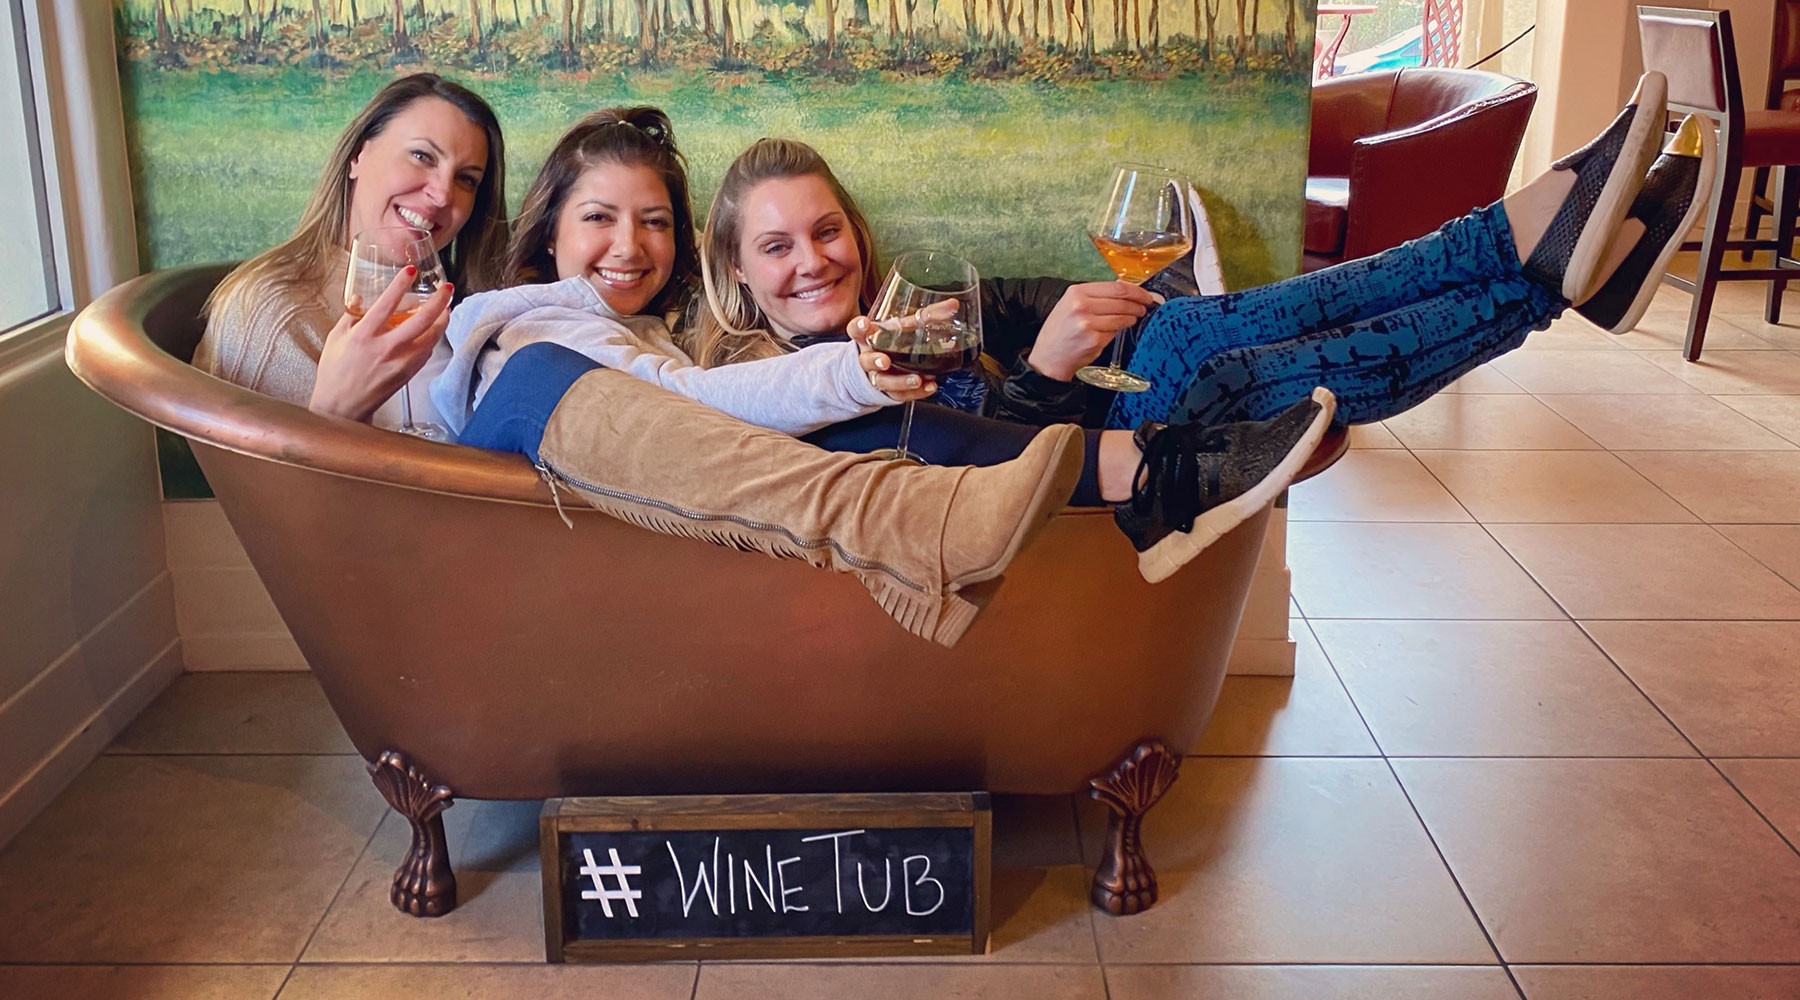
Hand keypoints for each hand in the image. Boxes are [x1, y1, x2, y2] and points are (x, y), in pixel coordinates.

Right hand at [310, 265, 452, 422]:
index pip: (386, 304)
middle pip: (421, 320)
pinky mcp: (408, 374)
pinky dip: (433, 338)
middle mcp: (385, 348)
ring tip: (446, 307)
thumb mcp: (335, 338)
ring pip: (431, 337)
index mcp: (363, 335)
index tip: (411, 270)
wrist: (342, 407)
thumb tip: (359, 297)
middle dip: (438, 301)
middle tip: (447, 288)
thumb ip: (350, 316)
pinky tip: (434, 330)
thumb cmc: (335, 372)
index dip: (400, 284)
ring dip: (442, 320)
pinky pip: (426, 352)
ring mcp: (399, 362)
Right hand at [850, 316, 937, 401]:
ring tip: (916, 379)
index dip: (859, 327)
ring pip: (883, 381)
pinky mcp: (889, 392)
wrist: (880, 367)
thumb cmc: (892, 341)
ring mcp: (877, 376)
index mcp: (868, 337)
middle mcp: (869, 357)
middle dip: (875, 361)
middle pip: (867, 360)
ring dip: (899, 381)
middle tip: (885, 361)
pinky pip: (899, 395)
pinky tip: (929, 387)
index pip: (856, 330)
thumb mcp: (904, 325)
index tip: (864, 323)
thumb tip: (953, 305)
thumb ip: (928, 315)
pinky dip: (916, 392)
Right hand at [1025, 281, 1162, 381]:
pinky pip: (1115, 332)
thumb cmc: (1060, 332)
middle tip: (1144, 307)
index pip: (1116, 287)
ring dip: (1132, 317)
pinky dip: (1120, 331)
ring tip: (1133, 318)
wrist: (1048, 358)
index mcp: (1076, 292)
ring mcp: (1088, 323)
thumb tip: (1123, 287)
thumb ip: (1095, 295)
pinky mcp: (1094, 340)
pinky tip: (1117, 330)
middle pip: (1122, 300)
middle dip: (1138, 304)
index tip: (1144, 295)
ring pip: (1122, 316)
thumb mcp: (1070, 305)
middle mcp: (1081, 305)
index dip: (1136, 291)